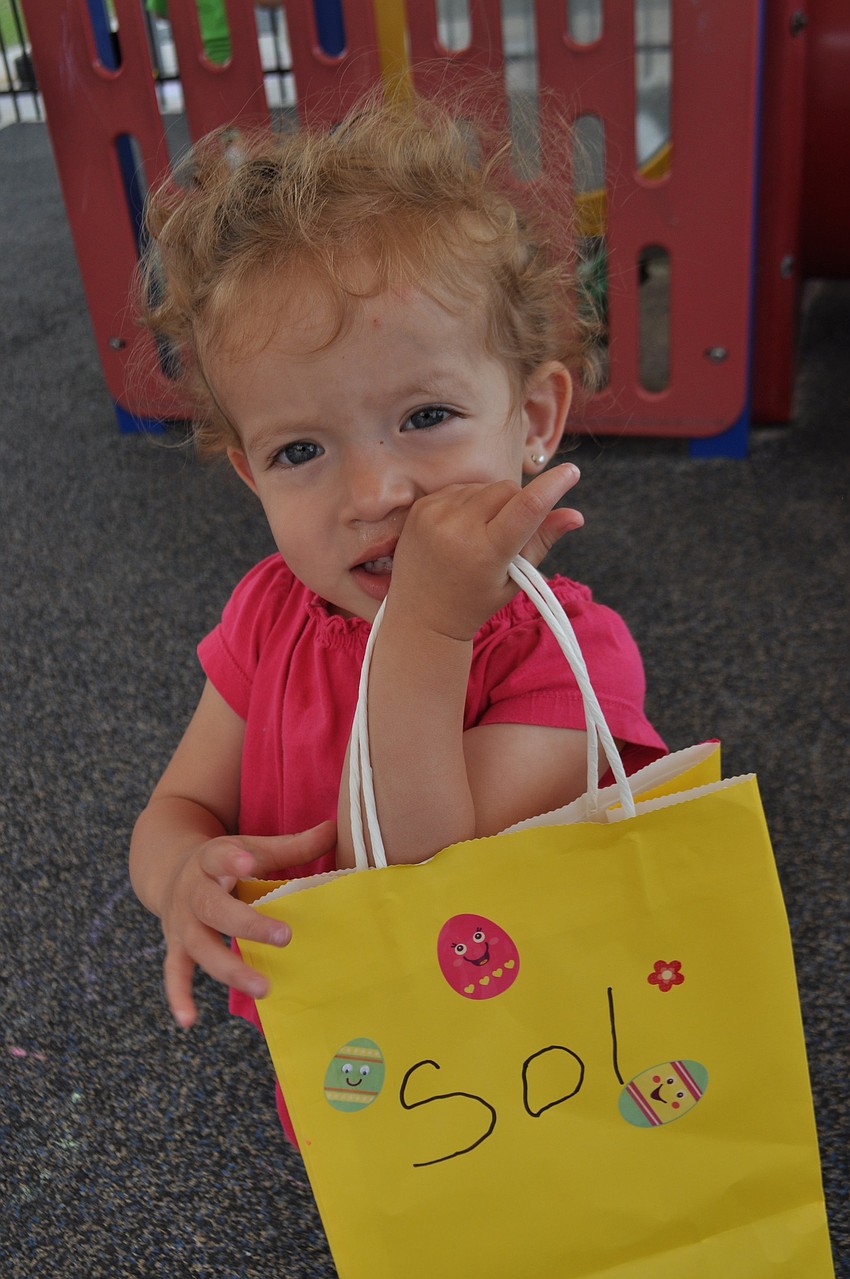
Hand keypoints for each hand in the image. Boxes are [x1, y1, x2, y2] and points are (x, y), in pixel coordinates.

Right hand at [159, 821, 335, 1026]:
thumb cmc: (225, 860)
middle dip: (247, 924)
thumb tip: (336, 829)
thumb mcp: (252, 848)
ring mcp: (181, 922)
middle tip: (285, 937)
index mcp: (211, 860)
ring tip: (263, 988)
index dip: (232, 860)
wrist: (169, 868)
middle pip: (214, 909)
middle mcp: (192, 892)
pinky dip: (179, 996)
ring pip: (201, 947)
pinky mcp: (176, 946)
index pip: (219, 857)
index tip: (249, 862)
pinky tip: (189, 1020)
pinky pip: (175, 972)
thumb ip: (293, 845)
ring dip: (230, 969)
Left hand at [387, 463, 582, 640]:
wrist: (420, 616)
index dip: (553, 485)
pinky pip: (460, 489)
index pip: (527, 507)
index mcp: (486, 552)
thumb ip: (542, 541)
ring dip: (492, 502)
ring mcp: (435, 514)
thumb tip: (576, 515)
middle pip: (507, 488)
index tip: (572, 471)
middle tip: (510, 531)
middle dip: (518, 501)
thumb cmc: (473, 602)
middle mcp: (458, 528)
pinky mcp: (421, 507)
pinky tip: (462, 529)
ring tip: (480, 535)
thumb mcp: (514, 580)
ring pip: (484, 486)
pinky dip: (469, 502)